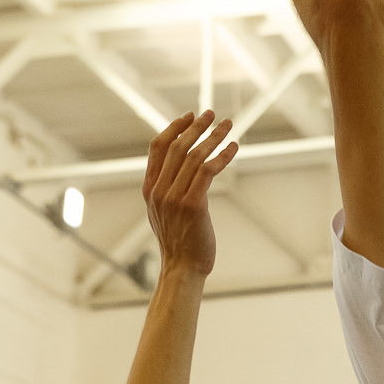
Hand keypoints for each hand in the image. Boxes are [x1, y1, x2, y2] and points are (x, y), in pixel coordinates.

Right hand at [143, 111, 236, 276]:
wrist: (182, 269)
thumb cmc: (179, 243)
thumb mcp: (162, 213)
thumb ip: (165, 190)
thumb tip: (176, 171)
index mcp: (149, 189)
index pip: (157, 148)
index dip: (174, 128)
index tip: (190, 116)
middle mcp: (158, 190)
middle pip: (177, 146)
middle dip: (196, 126)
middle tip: (213, 114)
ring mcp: (174, 197)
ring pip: (194, 156)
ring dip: (214, 136)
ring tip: (229, 125)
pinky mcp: (192, 205)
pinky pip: (208, 171)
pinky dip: (223, 156)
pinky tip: (234, 148)